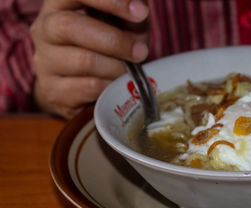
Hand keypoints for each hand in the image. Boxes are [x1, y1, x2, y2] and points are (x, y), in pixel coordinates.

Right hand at [30, 0, 148, 118]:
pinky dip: (110, 87)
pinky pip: (88, 88)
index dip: (110, 1)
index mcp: (60, 4)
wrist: (91, 84)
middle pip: (69, 26)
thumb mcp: (124, 22)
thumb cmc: (110, 45)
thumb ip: (132, 10)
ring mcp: (44, 61)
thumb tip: (139, 9)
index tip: (140, 13)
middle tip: (140, 52)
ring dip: (116, 68)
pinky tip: (116, 85)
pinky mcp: (52, 91)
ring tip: (129, 72)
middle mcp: (44, 29)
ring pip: (83, 61)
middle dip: (114, 40)